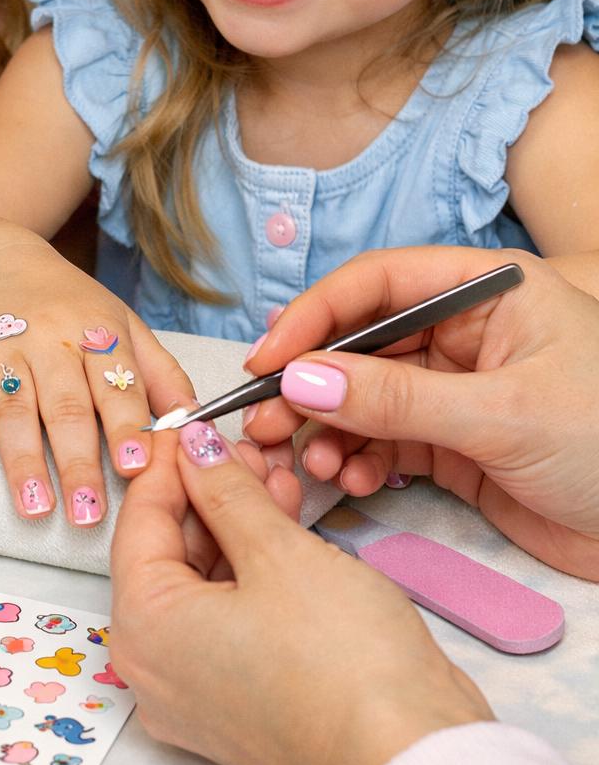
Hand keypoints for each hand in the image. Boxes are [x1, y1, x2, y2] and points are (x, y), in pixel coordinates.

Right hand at [0, 226, 194, 524]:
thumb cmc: (72, 306)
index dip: (126, 426)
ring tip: (35, 507)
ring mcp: (2, 342)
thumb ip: (161, 376)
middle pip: (66, 406)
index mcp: (99, 331)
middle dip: (77, 462)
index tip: (135, 468)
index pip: (117, 385)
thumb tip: (197, 425)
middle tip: (87, 514)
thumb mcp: (124, 326)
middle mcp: (51, 336)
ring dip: (23, 459)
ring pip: (14, 405)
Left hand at [110, 424, 491, 764]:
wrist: (410, 760)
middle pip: (165, 554)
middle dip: (208, 493)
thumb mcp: (278, 552)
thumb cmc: (342, 662)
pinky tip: (285, 527)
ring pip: (200, 585)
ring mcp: (194, 696)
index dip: (170, 462)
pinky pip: (225, 621)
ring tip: (276, 478)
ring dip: (235, 527)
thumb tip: (193, 450)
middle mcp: (153, 671)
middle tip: (247, 449)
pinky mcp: (237, 707)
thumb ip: (226, 491)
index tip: (195, 420)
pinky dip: (250, 573)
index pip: (139, 520)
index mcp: (143, 630)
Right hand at [243, 247, 598, 578]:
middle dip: (309, 384)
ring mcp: (455, 389)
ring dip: (327, 429)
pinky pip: (382, 441)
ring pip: (362, 397)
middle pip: (360, 342)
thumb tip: (302, 382)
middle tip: (262, 424)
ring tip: (308, 463)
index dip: (315, 315)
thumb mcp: (502, 414)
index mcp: (486, 291)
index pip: (379, 283)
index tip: (267, 360)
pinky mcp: (453, 445)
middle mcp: (463, 332)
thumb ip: (398, 399)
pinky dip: (357, 460)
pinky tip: (350, 481)